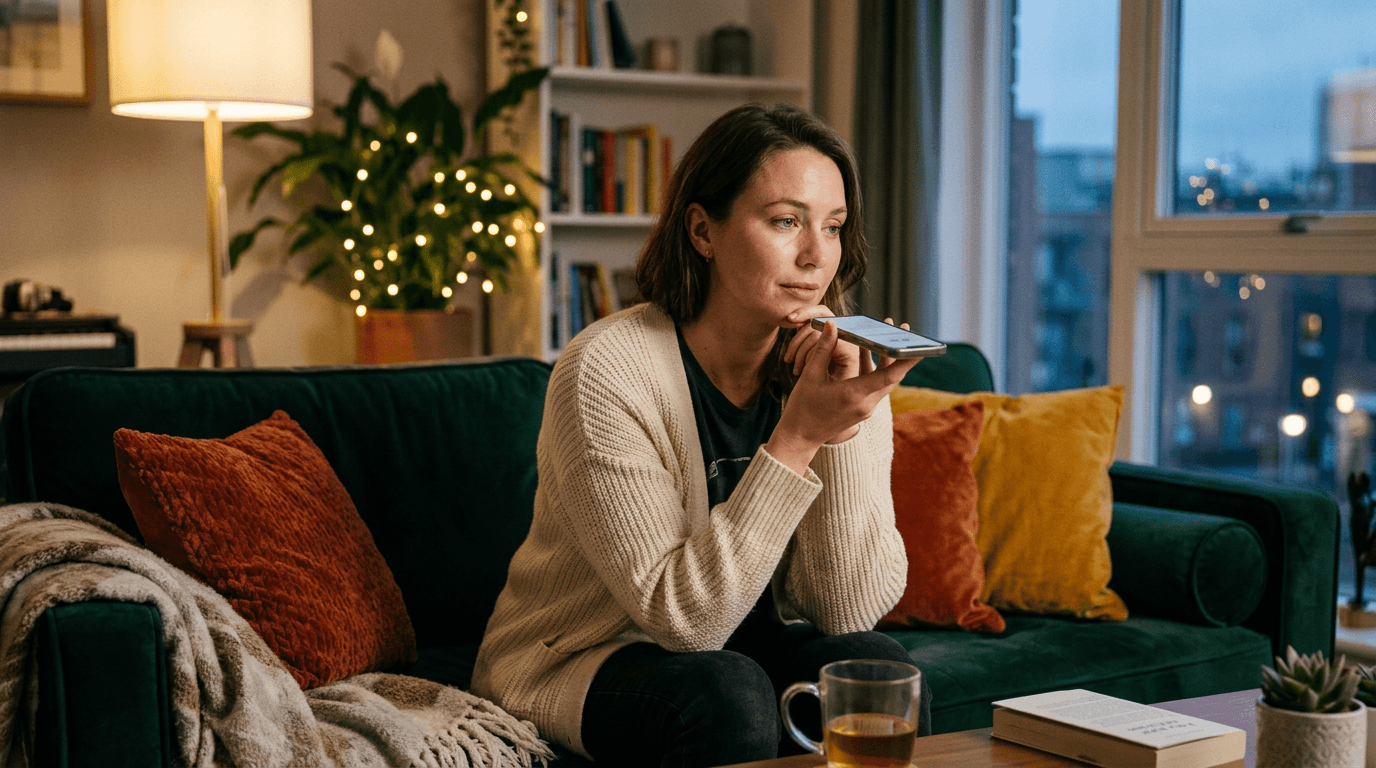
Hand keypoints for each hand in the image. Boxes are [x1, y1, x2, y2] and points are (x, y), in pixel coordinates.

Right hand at [765, 319, 920, 474]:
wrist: (800, 437)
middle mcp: (865, 404)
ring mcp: (866, 409)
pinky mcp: (863, 410)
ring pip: (886, 382)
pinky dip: (878, 370)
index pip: (889, 376)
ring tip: (886, 335)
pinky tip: (869, 352)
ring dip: (890, 361)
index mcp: (853, 395)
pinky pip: (876, 387)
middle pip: (892, 377)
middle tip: (902, 328)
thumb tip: (833, 324)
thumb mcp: (809, 376)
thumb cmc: (802, 407)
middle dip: (901, 354)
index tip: (922, 346)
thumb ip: (823, 349)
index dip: (907, 360)